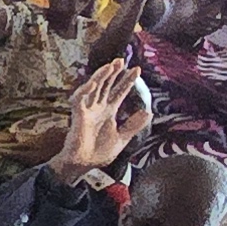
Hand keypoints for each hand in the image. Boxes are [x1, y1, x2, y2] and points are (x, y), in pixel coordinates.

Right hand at [53, 59, 153, 181]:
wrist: (84, 165)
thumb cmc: (99, 153)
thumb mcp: (122, 138)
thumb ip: (134, 125)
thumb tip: (149, 112)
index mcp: (108, 112)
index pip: (119, 92)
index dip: (127, 81)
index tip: (137, 70)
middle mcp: (98, 107)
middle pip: (106, 85)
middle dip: (113, 73)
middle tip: (121, 60)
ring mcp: (87, 110)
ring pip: (94, 88)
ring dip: (101, 76)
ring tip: (111, 65)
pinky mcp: (78, 115)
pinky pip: (79, 99)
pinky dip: (85, 90)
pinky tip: (94, 83)